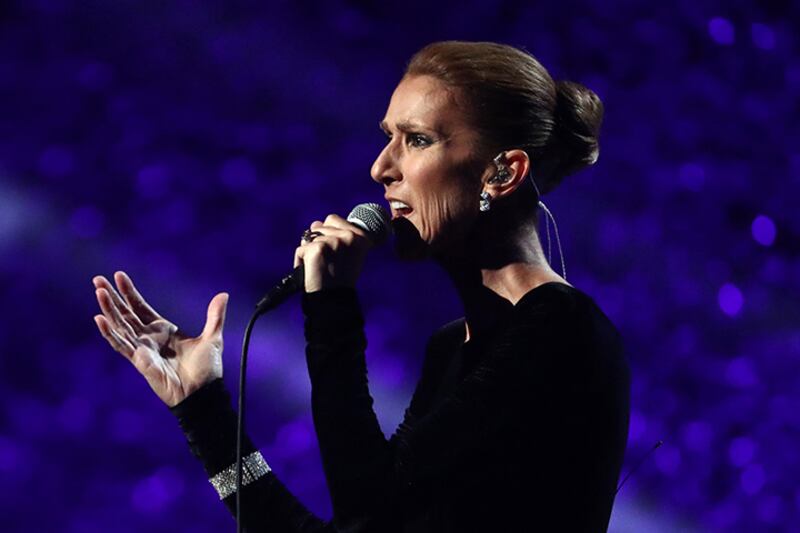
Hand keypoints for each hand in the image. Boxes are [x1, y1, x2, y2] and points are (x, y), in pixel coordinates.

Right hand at [92, 271, 228, 406]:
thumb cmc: (206, 369)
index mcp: (163, 330)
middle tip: (97, 280)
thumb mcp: (212, 337)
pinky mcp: (140, 361)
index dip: (129, 292)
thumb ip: (215, 316)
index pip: (140, 307)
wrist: (203, 392)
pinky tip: (100, 319)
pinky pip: (121, 345)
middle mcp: (149, 338)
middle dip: (112, 297)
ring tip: (99, 293)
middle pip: (125, 314)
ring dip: (109, 310)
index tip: (118, 275)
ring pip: (120, 326)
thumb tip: (223, 295)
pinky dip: (110, 333)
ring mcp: (142, 349)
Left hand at [294, 214, 371, 291]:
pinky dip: (301, 261)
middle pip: (319, 226)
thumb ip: (336, 236)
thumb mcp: (348, 254)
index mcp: (360, 237)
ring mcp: (333, 241)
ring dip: (309, 251)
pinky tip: (312, 272)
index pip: (333, 219)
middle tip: (327, 262)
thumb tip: (315, 224)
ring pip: (309, 237)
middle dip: (318, 241)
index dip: (327, 234)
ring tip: (320, 267)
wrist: (334, 299)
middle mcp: (349, 236)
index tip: (332, 252)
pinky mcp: (318, 248)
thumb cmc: (340, 279)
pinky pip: (301, 249)